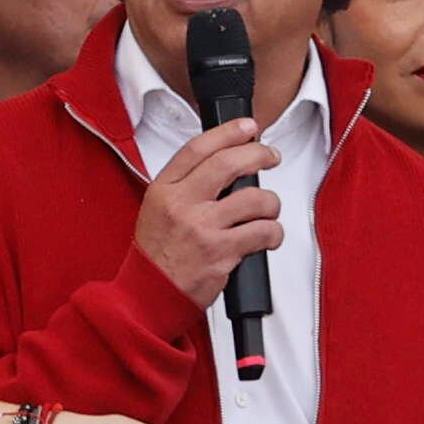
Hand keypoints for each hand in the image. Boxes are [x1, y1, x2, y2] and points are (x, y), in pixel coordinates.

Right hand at [131, 120, 283, 308]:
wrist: (150, 296)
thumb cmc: (157, 255)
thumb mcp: (157, 209)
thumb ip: (186, 185)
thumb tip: (226, 164)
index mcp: (164, 190)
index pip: (198, 148)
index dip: (229, 132)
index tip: (248, 127)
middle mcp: (182, 205)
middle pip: (229, 164)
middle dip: (259, 154)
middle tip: (270, 157)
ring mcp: (202, 229)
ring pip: (254, 199)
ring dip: (271, 203)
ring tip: (268, 211)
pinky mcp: (221, 253)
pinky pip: (262, 232)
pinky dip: (273, 233)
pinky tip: (267, 236)